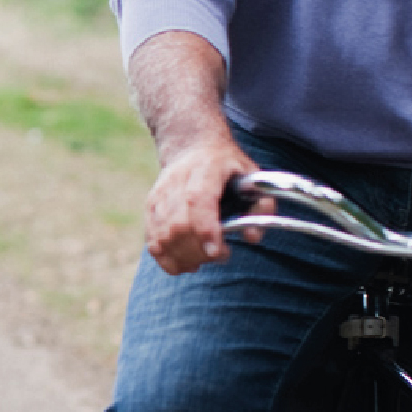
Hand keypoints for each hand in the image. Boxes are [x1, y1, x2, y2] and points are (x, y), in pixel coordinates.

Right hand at [145, 133, 265, 274]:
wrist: (190, 146)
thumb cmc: (227, 165)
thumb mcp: (252, 176)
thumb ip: (261, 205)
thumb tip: (252, 237)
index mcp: (205, 170)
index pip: (198, 201)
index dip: (205, 229)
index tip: (216, 252)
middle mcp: (176, 182)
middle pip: (178, 225)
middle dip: (198, 251)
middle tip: (219, 255)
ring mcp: (159, 196)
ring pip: (163, 236)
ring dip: (183, 258)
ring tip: (202, 262)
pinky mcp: (150, 207)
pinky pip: (152, 240)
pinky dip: (166, 259)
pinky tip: (184, 264)